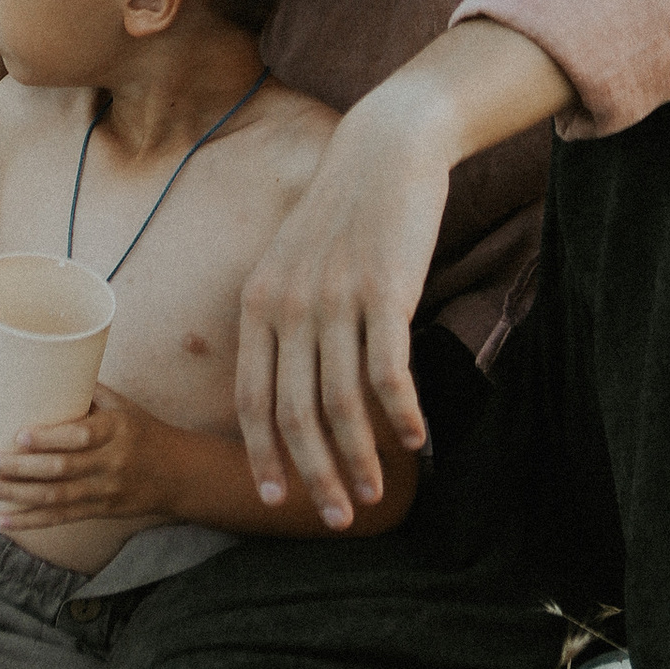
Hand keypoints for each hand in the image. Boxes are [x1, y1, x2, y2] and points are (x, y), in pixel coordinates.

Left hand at [0, 389, 178, 530]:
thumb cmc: (144, 431)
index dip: (49, 438)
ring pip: (56, 497)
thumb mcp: (123, 407)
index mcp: (116, 430)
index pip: (81, 436)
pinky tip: (3, 520)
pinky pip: (61, 518)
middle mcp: (110, 463)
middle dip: (22, 469)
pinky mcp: (100, 512)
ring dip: (18, 495)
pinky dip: (31, 520)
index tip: (19, 434)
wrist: (180, 474)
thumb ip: (88, 393)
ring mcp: (105, 491)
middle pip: (62, 470)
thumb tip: (45, 368)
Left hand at [236, 75, 461, 523]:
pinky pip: (389, 370)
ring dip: (360, 457)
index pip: (251, 397)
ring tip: (376, 494)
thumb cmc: (343, 214)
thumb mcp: (292, 263)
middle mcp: (290, 305)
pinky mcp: (385, 290)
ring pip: (342, 402)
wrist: (384, 150)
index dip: (263, 453)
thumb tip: (290, 388)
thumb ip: (284, 319)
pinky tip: (417, 441)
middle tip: (336, 518)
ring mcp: (336, 298)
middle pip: (294, 412)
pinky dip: (401, 413)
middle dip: (314, 473)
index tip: (276, 498)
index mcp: (259, 302)